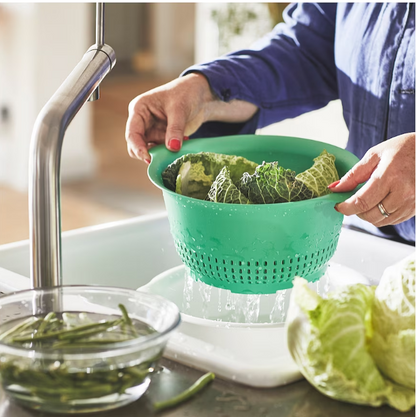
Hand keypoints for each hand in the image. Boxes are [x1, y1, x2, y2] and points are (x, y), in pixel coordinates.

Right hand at [125, 72, 257, 162]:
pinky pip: (163, 149)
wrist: (204, 94)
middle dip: (149, 152)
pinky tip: (183, 143)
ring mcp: (153, 129)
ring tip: (180, 143)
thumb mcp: (180, 110)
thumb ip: (174, 129)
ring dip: (161, 152)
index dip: (137, 146)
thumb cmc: (189, 93)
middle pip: (137, 144)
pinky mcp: (164, 136)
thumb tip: (172, 148)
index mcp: (140, 108)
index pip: (132, 131)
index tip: (147, 158)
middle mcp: (143, 120)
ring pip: (150, 149)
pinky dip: (170, 151)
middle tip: (163, 157)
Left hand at [329, 132, 414, 226]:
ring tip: (367, 200)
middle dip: (356, 211)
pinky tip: (381, 202)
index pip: (362, 201)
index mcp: (390, 176)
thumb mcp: (375, 155)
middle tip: (352, 201)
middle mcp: (403, 192)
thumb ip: (353, 174)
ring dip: (368, 215)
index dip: (346, 207)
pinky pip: (392, 221)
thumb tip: (334, 188)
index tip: (338, 205)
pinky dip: (381, 216)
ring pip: (381, 221)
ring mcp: (411, 203)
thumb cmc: (404, 149)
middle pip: (370, 215)